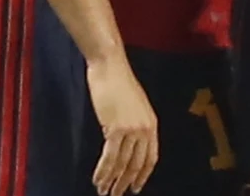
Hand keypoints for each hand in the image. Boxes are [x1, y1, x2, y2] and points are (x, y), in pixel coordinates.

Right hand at [87, 54, 157, 195]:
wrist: (110, 66)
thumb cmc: (118, 81)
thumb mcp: (134, 105)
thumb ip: (134, 123)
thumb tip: (126, 142)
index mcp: (152, 124)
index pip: (150, 158)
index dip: (143, 175)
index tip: (136, 188)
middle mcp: (145, 129)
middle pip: (136, 165)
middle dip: (125, 183)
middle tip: (116, 195)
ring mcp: (131, 130)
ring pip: (122, 164)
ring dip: (112, 181)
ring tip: (103, 192)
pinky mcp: (115, 128)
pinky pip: (109, 157)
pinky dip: (102, 171)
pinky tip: (97, 180)